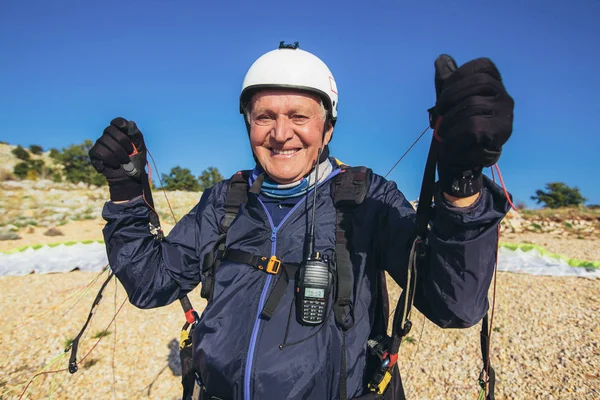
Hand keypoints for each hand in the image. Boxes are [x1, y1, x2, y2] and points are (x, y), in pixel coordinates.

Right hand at [89, 117, 146, 200]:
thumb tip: (130, 123)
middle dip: (122, 141)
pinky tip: (115, 164)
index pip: (117, 122)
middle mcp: (108, 136)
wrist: (130, 178)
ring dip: (118, 153)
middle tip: (130, 151)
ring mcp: (100, 144)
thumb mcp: (140, 148)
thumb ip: (136, 135)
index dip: (120, 123)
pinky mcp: (94, 154)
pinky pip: (98, 151)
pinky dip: (110, 159)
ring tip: (124, 161)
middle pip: (110, 130)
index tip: (125, 128)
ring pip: (104, 141)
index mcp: (120, 133)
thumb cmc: (136, 162)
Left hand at [430, 55, 513, 196]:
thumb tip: (442, 59)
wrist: (460, 161)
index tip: (444, 97)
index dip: (459, 77)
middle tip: (440, 114)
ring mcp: (506, 115)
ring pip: (473, 106)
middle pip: (477, 83)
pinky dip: (455, 136)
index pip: (482, 67)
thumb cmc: (455, 128)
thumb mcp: (448, 102)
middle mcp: (505, 98)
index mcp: (495, 86)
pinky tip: (453, 144)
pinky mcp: (501, 133)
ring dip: (450, 121)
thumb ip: (446, 81)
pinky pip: (473, 126)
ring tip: (444, 133)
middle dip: (450, 97)